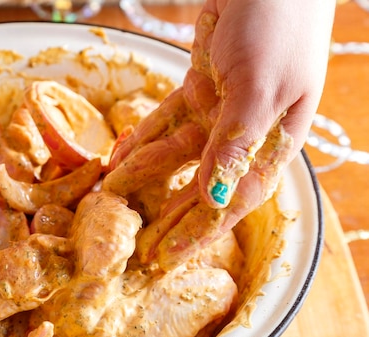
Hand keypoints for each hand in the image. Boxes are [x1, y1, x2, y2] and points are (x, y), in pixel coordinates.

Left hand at [104, 0, 334, 269]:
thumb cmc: (277, 26)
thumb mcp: (258, 88)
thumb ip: (234, 143)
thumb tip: (213, 196)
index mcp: (271, 142)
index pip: (233, 201)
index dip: (200, 232)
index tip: (168, 257)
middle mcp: (244, 134)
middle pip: (201, 186)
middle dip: (169, 215)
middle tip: (136, 244)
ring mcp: (220, 112)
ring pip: (176, 154)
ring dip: (145, 175)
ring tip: (112, 195)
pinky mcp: (199, 89)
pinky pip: (165, 121)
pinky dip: (142, 137)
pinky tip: (118, 156)